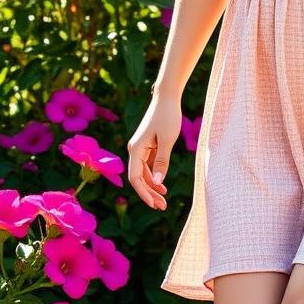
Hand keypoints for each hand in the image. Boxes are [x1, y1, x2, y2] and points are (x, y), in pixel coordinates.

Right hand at [126, 94, 182, 209]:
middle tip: (162, 207)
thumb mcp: (168, 139)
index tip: (154, 204)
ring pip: (143, 173)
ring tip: (163, 200)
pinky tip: (162, 186)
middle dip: (149, 193)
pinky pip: (148, 166)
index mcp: (136, 149)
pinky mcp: (147, 145)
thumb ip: (162, 161)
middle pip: (138, 178)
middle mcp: (135, 150)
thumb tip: (157, 183)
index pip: (135, 178)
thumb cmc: (168, 115)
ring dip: (152, 186)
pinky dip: (154, 176)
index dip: (143, 193)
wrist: (167, 97)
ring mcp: (140, 148)